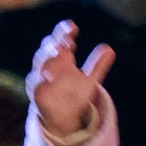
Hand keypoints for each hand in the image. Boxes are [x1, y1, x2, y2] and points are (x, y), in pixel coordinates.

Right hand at [25, 21, 115, 145]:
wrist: (63, 117)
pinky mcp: (36, 93)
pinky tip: (47, 76)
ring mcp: (40, 78)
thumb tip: (110, 49)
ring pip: (39, 64)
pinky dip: (39, 80)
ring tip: (59, 53)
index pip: (60, 39)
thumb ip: (98, 66)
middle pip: (46, 49)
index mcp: (61, 59)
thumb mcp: (90, 81)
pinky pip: (35, 84)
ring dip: (47, 57)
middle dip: (54, 43)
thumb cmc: (74, 95)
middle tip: (65, 42)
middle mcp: (48, 66)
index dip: (64, 32)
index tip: (73, 28)